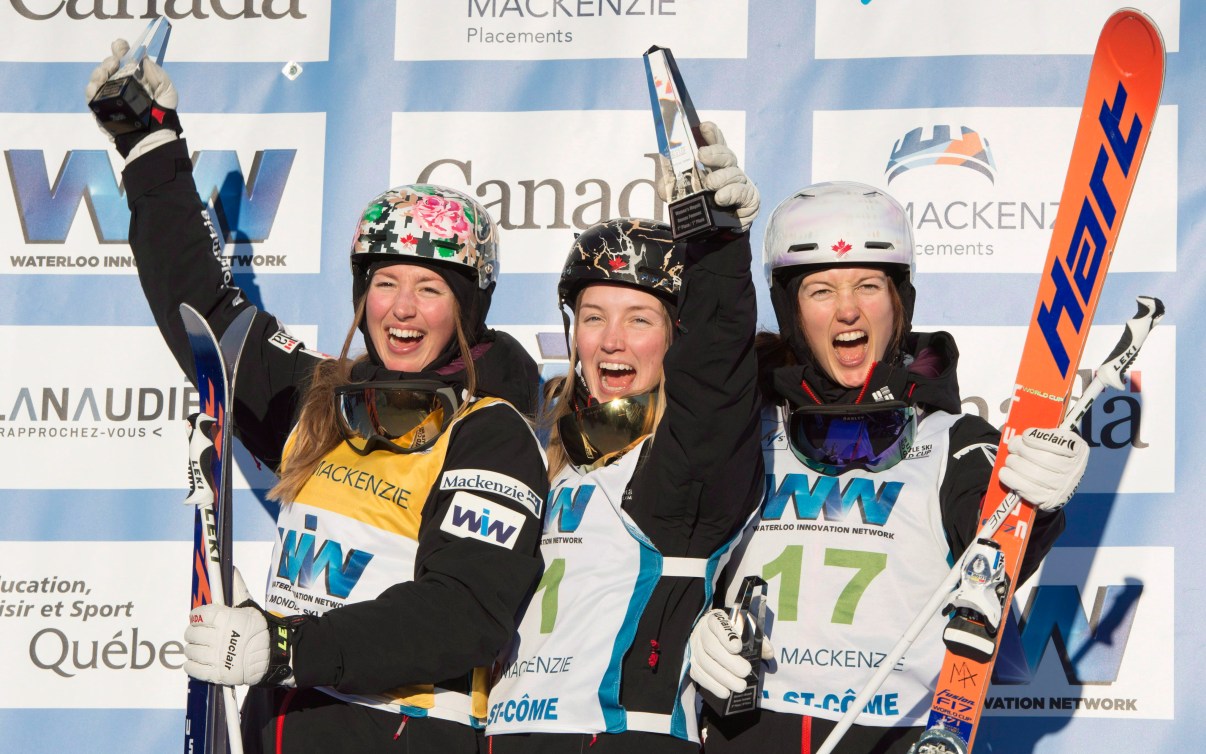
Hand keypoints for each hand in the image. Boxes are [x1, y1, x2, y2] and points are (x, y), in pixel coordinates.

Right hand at [85, 38, 180, 161]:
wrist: (152, 138)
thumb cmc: (161, 115)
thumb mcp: (167, 93)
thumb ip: (159, 76)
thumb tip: (145, 59)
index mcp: (136, 78)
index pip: (125, 59)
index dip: (120, 49)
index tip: (120, 45)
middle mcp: (121, 84)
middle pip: (109, 66)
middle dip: (110, 60)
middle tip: (115, 61)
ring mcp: (110, 95)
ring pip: (98, 77)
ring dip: (100, 71)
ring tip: (107, 72)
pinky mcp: (101, 107)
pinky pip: (91, 94)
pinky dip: (92, 87)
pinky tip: (98, 84)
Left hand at [184, 568, 295, 686]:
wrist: (271, 654)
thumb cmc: (259, 629)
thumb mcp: (248, 606)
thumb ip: (237, 589)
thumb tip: (232, 570)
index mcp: (223, 617)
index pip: (198, 614)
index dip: (196, 616)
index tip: (199, 619)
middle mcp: (217, 636)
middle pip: (191, 633)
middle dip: (193, 633)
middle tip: (200, 634)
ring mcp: (216, 656)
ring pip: (190, 651)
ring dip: (193, 649)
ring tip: (201, 648)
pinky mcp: (216, 673)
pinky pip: (193, 669)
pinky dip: (191, 665)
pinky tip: (197, 661)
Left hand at [653, 121, 759, 230]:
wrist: (718, 233)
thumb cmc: (703, 208)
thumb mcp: (683, 197)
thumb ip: (672, 189)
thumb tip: (662, 184)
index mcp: (715, 166)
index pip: (716, 144)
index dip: (712, 134)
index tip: (703, 126)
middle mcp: (730, 171)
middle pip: (727, 156)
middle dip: (715, 152)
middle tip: (702, 155)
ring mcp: (741, 185)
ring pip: (735, 175)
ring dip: (721, 178)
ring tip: (710, 184)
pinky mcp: (749, 201)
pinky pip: (743, 194)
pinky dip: (731, 194)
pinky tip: (721, 198)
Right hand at [688, 608, 772, 698]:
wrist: (713, 635)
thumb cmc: (734, 631)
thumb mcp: (747, 628)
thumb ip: (758, 638)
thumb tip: (769, 653)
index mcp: (716, 619)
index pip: (717, 624)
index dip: (726, 636)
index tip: (738, 648)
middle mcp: (702, 632)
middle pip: (710, 646)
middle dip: (728, 661)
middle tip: (745, 672)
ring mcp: (695, 648)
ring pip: (704, 662)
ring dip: (723, 677)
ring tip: (740, 686)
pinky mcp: (693, 663)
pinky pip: (698, 675)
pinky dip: (712, 685)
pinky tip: (725, 692)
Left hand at [999, 427, 1088, 511]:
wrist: (1057, 482)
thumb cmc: (1052, 454)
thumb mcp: (1055, 439)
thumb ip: (1044, 434)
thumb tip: (1025, 430)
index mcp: (1078, 450)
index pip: (1057, 443)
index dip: (1036, 438)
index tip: (1025, 436)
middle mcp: (1074, 470)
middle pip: (1044, 459)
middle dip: (1021, 450)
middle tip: (1012, 447)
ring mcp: (1063, 487)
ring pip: (1034, 474)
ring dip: (1015, 464)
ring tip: (1010, 460)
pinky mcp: (1050, 501)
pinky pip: (1027, 490)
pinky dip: (1012, 479)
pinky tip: (1006, 473)